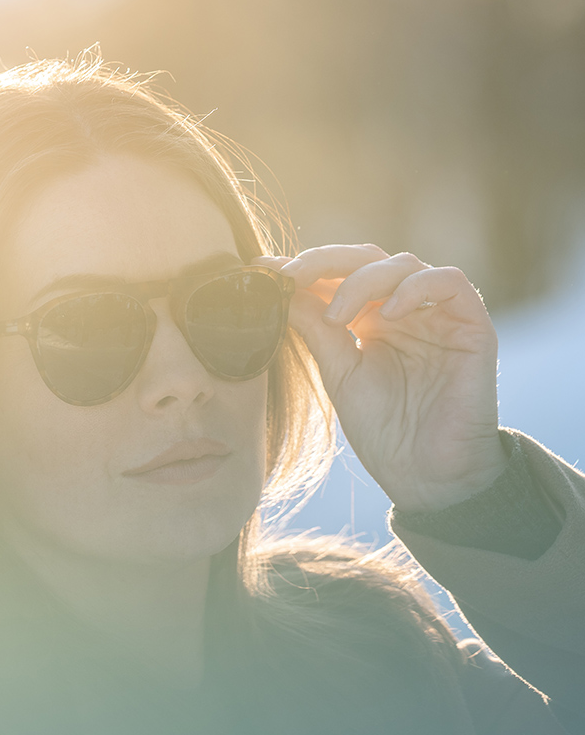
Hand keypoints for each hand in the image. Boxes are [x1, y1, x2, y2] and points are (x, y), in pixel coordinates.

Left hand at [257, 245, 507, 513]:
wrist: (425, 475)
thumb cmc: (383, 430)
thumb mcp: (338, 372)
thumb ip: (316, 329)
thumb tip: (280, 290)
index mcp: (371, 321)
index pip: (339, 276)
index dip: (305, 268)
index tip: (264, 270)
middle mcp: (404, 311)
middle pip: (368, 259)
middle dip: (326, 261)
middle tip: (291, 274)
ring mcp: (438, 315)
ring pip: (404, 264)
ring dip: (363, 280)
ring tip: (337, 314)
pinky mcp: (471, 325)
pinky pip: (450, 282)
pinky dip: (416, 288)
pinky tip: (389, 313)